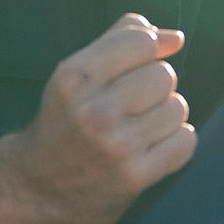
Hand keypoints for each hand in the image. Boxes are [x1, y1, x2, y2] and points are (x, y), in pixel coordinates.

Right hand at [0, 13, 194, 223]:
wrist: (39, 186)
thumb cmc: (65, 120)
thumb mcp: (75, 74)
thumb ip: (120, 41)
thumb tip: (175, 37)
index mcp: (75, 78)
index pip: (142, 42)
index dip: (149, 48)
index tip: (139, 63)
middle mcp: (95, 112)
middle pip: (163, 75)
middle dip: (155, 84)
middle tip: (134, 101)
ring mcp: (117, 147)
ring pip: (178, 107)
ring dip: (166, 113)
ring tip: (141, 124)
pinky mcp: (135, 176)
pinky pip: (185, 142)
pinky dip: (175, 141)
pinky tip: (152, 145)